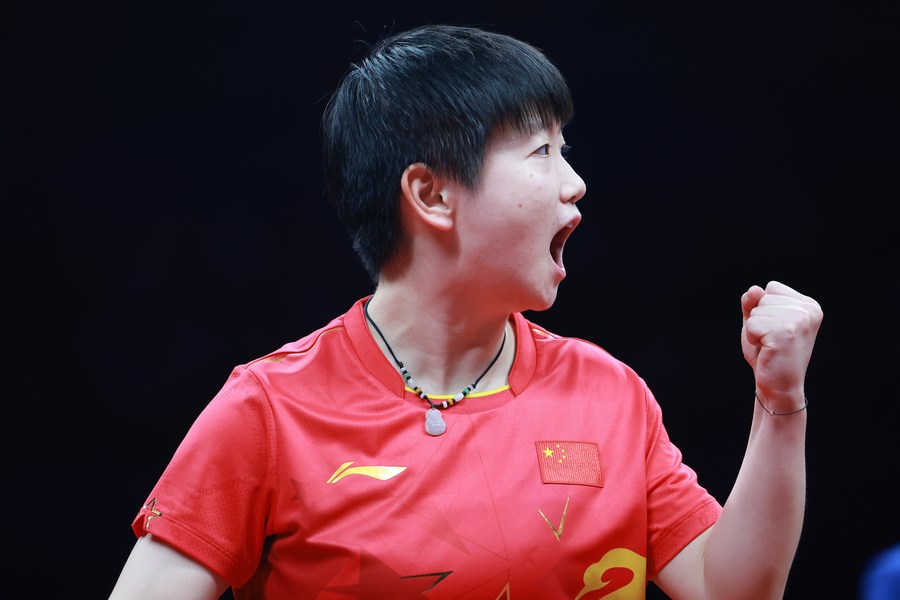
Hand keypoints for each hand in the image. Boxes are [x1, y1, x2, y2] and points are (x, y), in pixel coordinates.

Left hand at [741, 281, 822, 410]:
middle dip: (759, 318)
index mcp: (809, 305)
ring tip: (770, 345)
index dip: (764, 308)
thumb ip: (753, 302)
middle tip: (772, 340)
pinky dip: (751, 338)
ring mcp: (799, 320)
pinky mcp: (786, 332)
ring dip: (755, 329)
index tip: (776, 329)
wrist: (778, 386)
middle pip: (763, 296)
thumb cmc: (769, 353)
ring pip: (756, 310)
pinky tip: (767, 350)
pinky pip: (751, 324)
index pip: (771, 287)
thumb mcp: (759, 321)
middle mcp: (809, 310)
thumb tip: (754, 289)